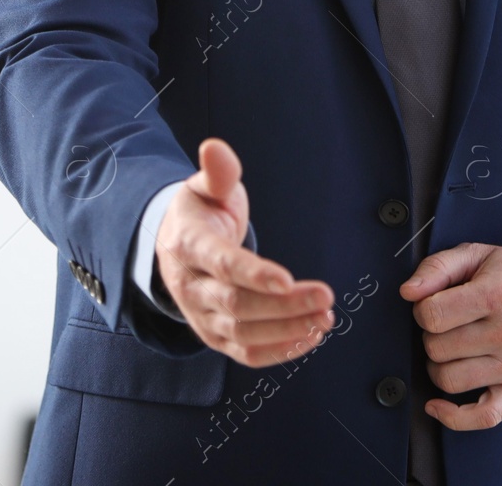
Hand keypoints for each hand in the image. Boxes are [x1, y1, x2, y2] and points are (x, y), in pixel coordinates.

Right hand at [154, 138, 335, 367]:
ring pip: (243, 334)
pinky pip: (245, 354)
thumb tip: (214, 148)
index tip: (287, 279)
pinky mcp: (215, 336)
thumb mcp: (204, 187)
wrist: (175, 248)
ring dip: (287, 331)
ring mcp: (201, 316)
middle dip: (284, 306)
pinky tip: (310, 337)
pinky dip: (278, 352)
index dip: (253, 274)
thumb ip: (217, 172)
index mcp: (188, 246)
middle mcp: (191, 287)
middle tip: (326, 297)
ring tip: (325, 318)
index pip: (221, 264)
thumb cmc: (200, 213)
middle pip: (237, 304)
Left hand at [399, 242, 501, 430]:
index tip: (433, 306)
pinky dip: (454, 417)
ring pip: (450, 380)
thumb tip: (408, 292)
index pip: (432, 315)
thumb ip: (437, 266)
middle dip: (433, 336)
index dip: (422, 310)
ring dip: (440, 366)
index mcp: (498, 293)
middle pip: (437, 348)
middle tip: (448, 325)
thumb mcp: (477, 255)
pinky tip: (437, 405)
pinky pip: (484, 416)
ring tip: (453, 349)